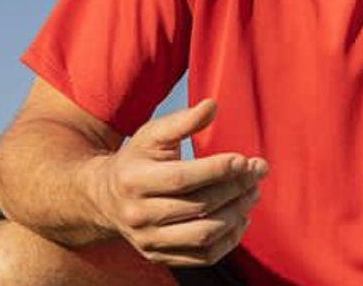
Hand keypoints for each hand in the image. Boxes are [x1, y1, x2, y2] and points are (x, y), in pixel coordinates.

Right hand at [89, 99, 267, 265]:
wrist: (104, 198)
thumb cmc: (137, 158)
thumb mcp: (152, 134)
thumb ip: (183, 120)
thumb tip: (212, 106)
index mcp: (134, 179)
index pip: (183, 178)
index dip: (218, 170)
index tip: (245, 159)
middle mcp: (138, 214)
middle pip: (199, 206)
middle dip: (236, 188)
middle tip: (258, 171)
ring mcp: (148, 240)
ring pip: (204, 234)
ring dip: (237, 213)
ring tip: (253, 192)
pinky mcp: (158, 256)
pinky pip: (202, 256)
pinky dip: (229, 239)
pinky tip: (241, 217)